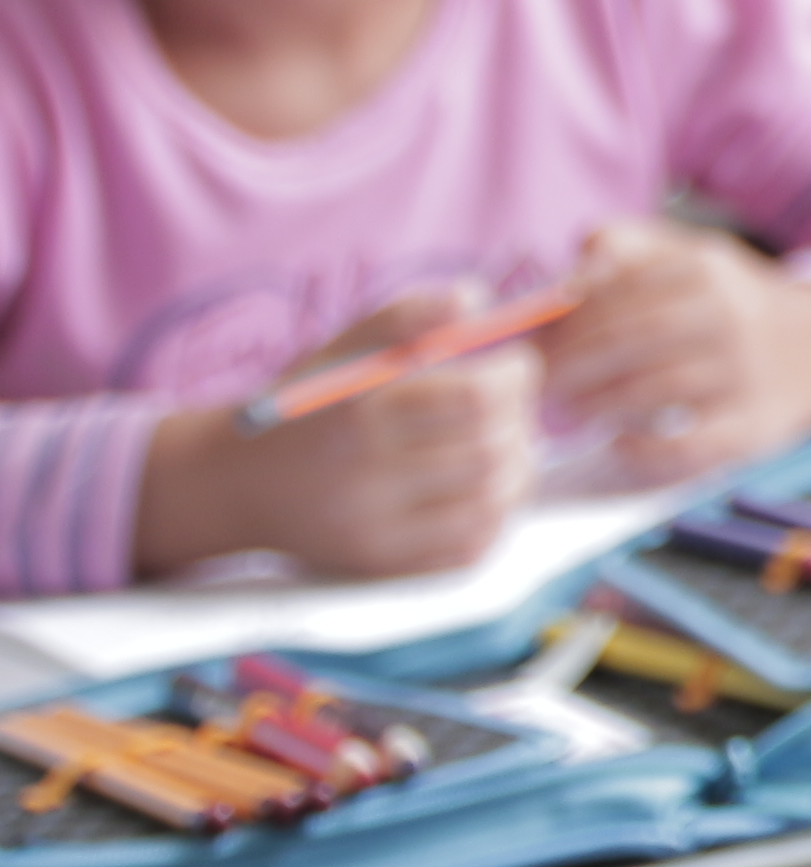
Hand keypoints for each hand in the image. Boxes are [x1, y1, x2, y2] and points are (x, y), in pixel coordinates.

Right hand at [135, 289, 540, 577]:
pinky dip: (495, 513)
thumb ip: (404, 316)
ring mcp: (373, 530)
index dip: (516, 378)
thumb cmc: (303, 408)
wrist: (233, 484)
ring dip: (518, 468)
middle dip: (521, 422)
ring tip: (506, 442)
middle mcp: (362, 477)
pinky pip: (471, 547)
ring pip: (491, 502)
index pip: (474, 398)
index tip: (519, 365)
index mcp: (356, 413)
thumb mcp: (340, 350)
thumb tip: (473, 299)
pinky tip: (481, 486)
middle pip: (490, 452)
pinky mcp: (381, 567)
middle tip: (516, 405)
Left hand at [535, 221, 810, 483]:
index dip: (561, 323)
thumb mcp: (689, 255)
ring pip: (652, 391)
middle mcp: (729, 318)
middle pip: (627, 341)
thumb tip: (571, 271)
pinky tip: (620, 443)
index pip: (614, 294)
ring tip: (567, 413)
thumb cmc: (729, 305)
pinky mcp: (754, 428)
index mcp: (705, 271)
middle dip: (568, 366)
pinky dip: (647, 449)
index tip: (530, 344)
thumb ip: (627, 245)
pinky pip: (691, 446)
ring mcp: (744, 376)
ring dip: (594, 405)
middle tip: (537, 386)